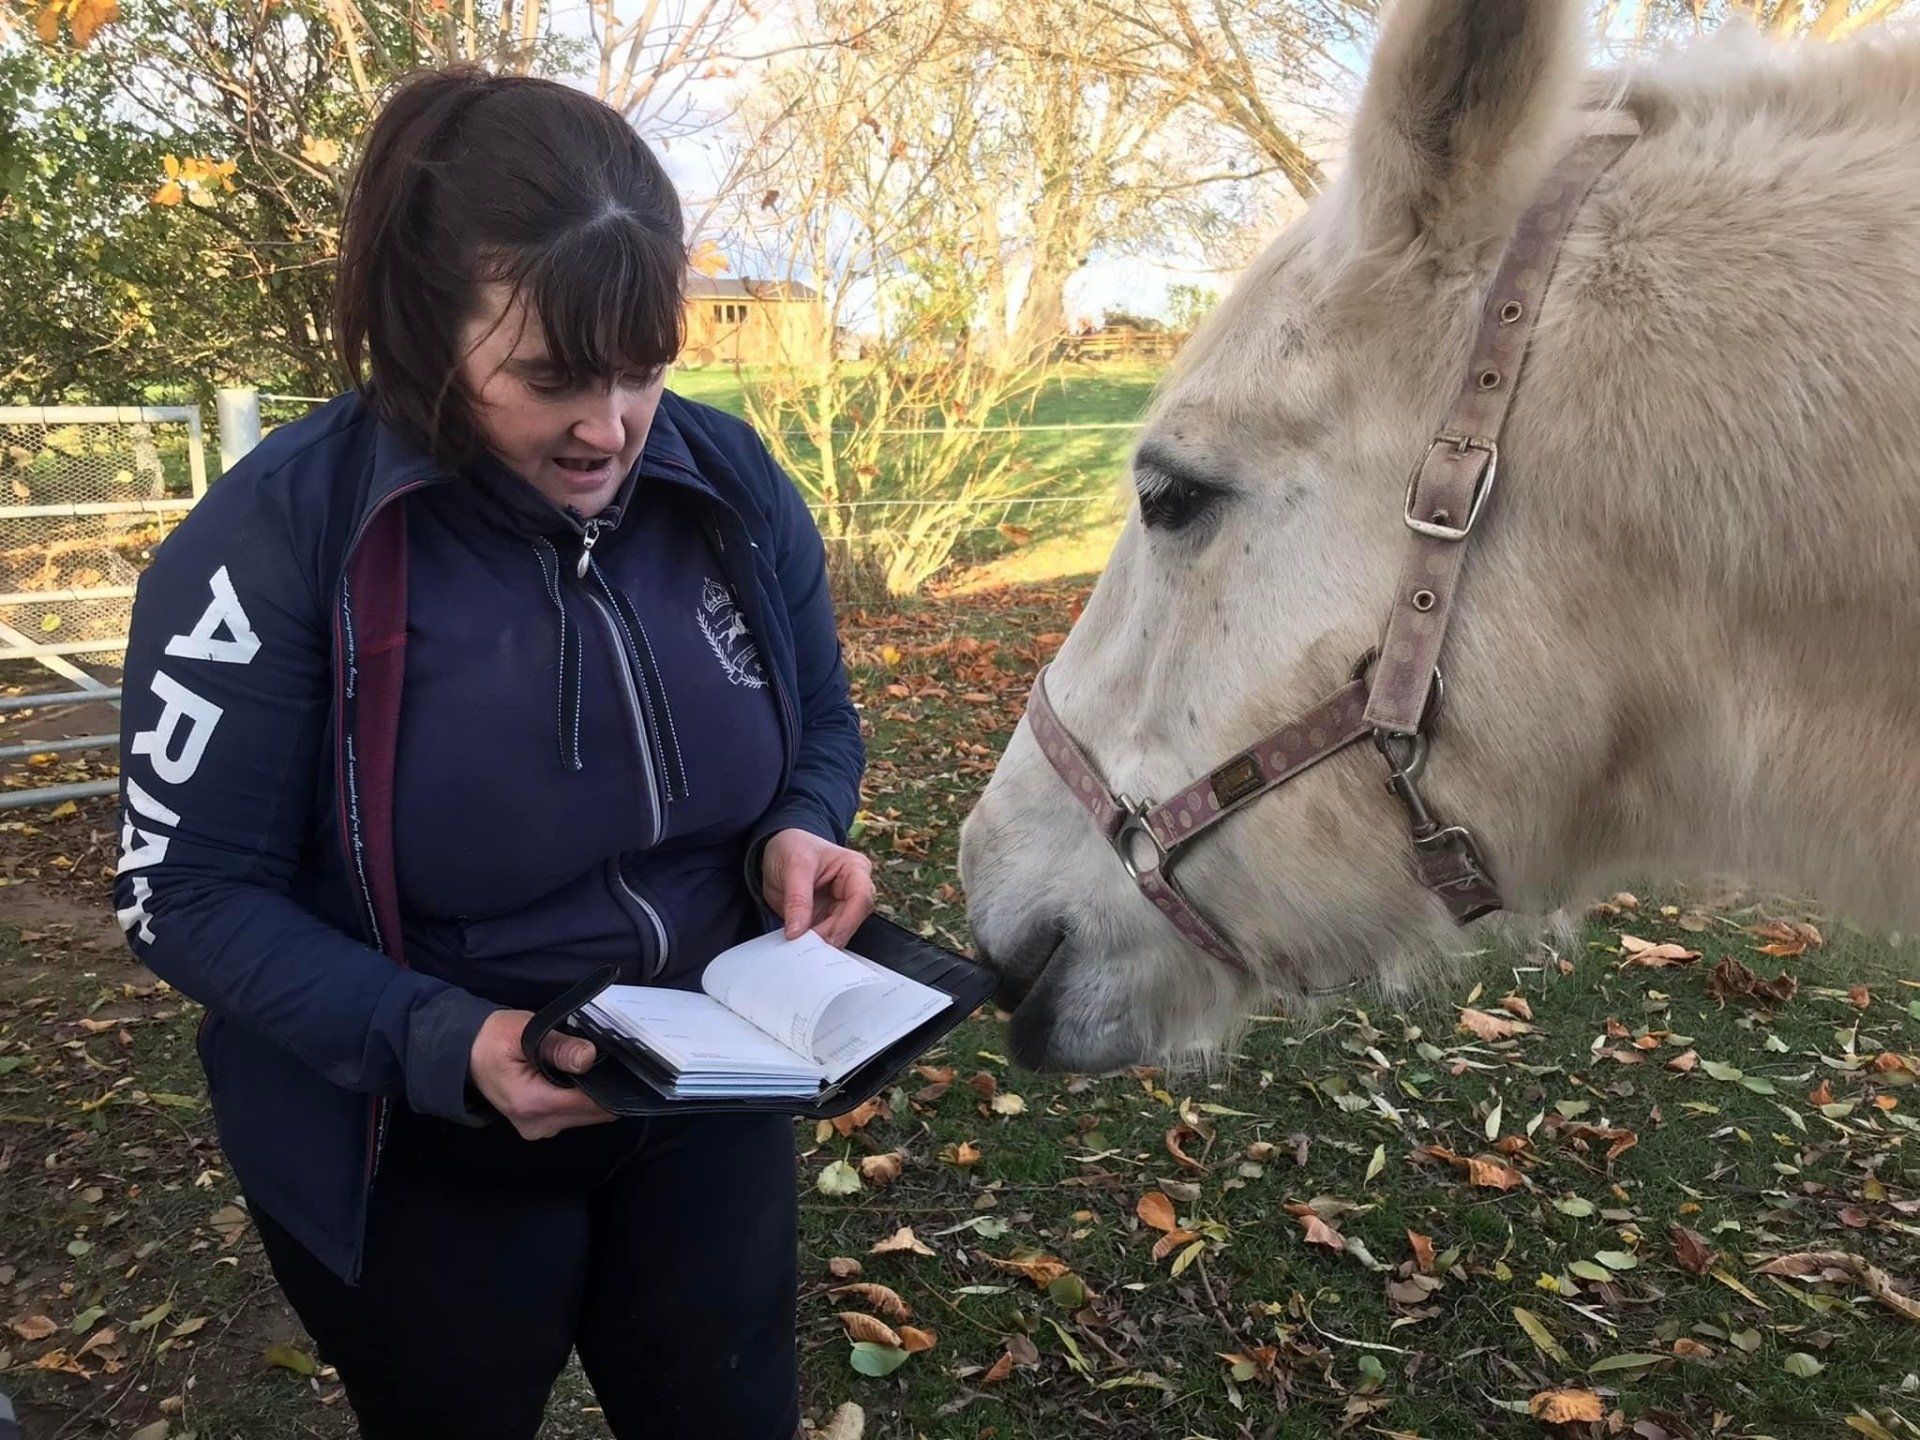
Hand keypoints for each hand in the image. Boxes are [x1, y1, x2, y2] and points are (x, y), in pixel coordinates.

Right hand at [467, 1009, 612, 1139]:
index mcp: (532, 1103)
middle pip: (592, 1113)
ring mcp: (539, 1129)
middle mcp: (538, 1124)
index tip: (619, 1064)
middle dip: (602, 1087)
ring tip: (583, 1066)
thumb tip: (588, 1057)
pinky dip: (580, 1099)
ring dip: (592, 1094)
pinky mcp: (541, 1127)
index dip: (608, 1083)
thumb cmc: (494, 1039)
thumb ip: (558, 1047)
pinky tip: (574, 1079)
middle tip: (601, 1059)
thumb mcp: (523, 1032)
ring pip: (586, 1116)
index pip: (589, 1104)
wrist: (468, 1053)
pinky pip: (574, 1115)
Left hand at [759, 828, 874, 947]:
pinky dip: (811, 944)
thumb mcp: (793, 866)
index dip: (844, 922)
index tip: (820, 938)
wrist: (777, 849)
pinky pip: (824, 937)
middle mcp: (854, 890)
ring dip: (820, 944)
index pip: (861, 899)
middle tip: (805, 948)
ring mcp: (841, 907)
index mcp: (855, 868)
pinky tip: (798, 947)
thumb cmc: (793, 846)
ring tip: (799, 948)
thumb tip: (797, 931)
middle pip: (851, 921)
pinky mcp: (826, 919)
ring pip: (839, 933)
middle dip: (829, 936)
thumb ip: (797, 899)